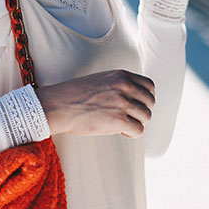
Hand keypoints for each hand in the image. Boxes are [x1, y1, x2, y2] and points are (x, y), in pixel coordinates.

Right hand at [36, 70, 155, 137]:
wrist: (58, 106)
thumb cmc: (75, 96)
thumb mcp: (100, 80)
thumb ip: (119, 85)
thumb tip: (135, 99)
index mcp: (121, 75)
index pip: (149, 86)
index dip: (145, 98)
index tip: (136, 105)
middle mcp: (125, 86)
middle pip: (150, 102)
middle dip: (141, 111)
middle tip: (128, 117)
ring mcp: (123, 103)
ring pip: (146, 116)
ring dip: (136, 122)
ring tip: (122, 124)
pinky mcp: (119, 120)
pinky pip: (138, 130)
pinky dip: (131, 133)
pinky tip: (120, 131)